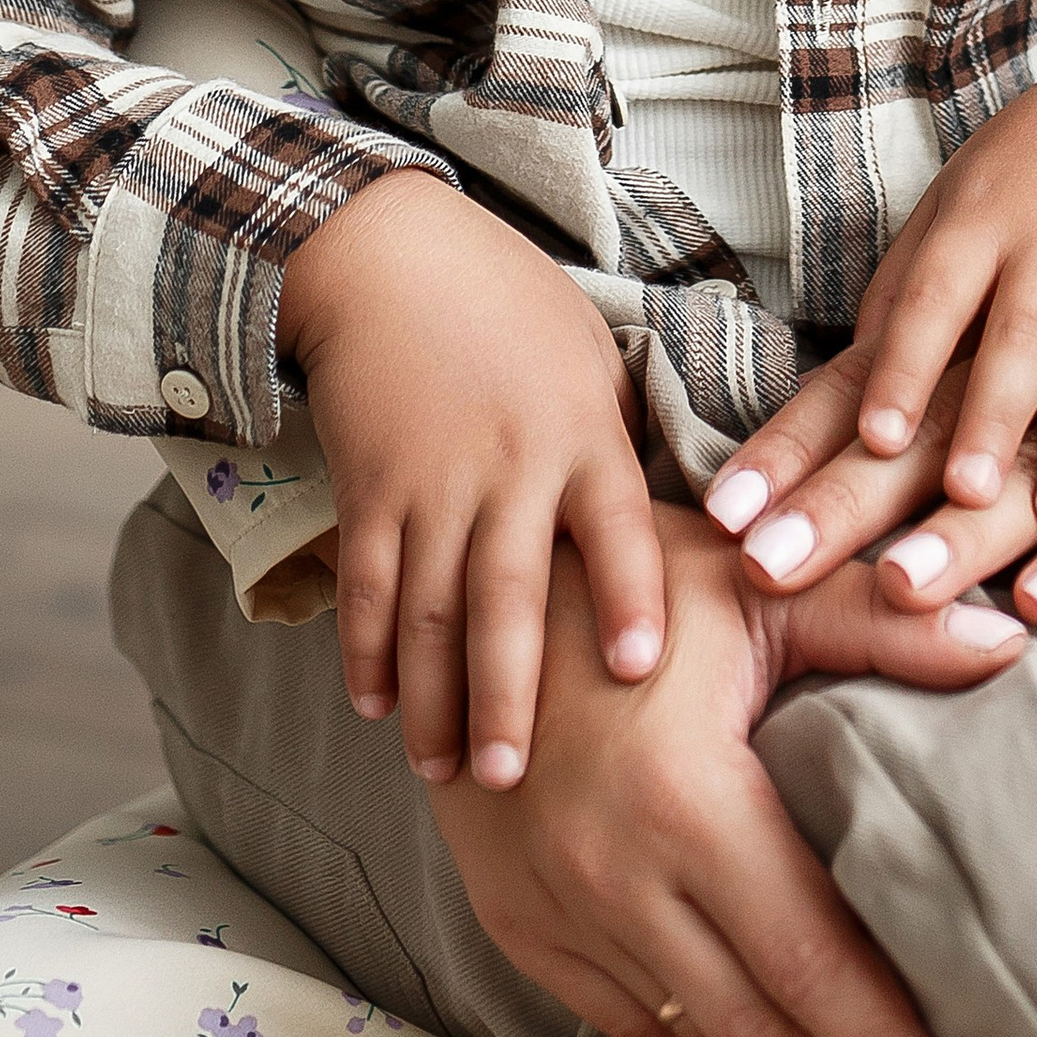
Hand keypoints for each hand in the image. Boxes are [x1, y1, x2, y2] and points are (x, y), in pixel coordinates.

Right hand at [276, 172, 662, 793]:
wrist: (392, 256)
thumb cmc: (513, 309)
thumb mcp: (591, 364)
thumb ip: (614, 456)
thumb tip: (671, 541)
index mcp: (581, 434)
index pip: (614, 525)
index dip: (626, 595)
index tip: (638, 669)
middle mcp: (508, 465)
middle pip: (508, 596)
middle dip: (508, 694)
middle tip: (513, 780)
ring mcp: (430, 482)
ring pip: (428, 609)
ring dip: (435, 699)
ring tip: (447, 774)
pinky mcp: (367, 488)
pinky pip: (365, 583)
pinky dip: (366, 649)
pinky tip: (377, 705)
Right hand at [428, 500, 1026, 1036]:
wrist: (469, 587)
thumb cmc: (629, 571)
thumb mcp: (759, 581)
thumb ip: (883, 620)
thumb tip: (1006, 642)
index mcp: (681, 799)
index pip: (808, 957)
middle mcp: (611, 875)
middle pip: (754, 1024)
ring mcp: (552, 909)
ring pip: (685, 1030)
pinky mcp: (515, 921)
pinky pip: (618, 1013)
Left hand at [714, 46, 1036, 584]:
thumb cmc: (1021, 175)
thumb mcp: (950, 206)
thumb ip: (902, 291)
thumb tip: (839, 389)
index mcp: (977, 218)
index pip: (932, 297)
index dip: (904, 368)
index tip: (876, 441)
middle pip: (1020, 333)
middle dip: (992, 416)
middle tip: (964, 497)